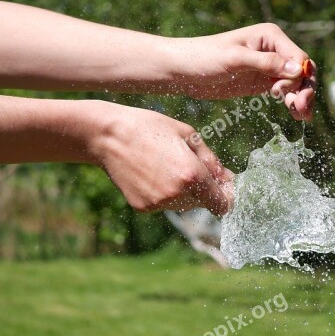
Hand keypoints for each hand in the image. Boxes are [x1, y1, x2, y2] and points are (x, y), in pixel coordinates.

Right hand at [83, 101, 234, 214]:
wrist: (109, 136)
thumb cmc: (150, 128)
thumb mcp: (188, 135)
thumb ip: (211, 159)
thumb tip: (226, 178)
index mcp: (192, 175)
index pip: (222, 203)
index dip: (226, 195)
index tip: (223, 185)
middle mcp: (177, 194)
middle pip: (203, 202)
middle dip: (203, 188)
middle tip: (190, 164)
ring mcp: (158, 203)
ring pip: (184, 204)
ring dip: (184, 190)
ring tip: (166, 164)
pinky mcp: (144, 207)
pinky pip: (164, 204)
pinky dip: (165, 192)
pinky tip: (152, 173)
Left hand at [166, 23, 316, 120]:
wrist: (183, 70)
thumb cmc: (205, 57)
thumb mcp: (236, 59)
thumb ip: (266, 64)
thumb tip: (298, 70)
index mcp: (271, 36)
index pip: (298, 57)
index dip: (300, 76)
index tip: (284, 93)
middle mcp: (274, 49)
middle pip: (302, 71)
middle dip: (305, 89)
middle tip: (302, 110)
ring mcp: (269, 67)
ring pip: (296, 83)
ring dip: (301, 98)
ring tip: (302, 116)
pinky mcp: (261, 83)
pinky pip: (284, 92)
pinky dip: (291, 102)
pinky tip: (295, 115)